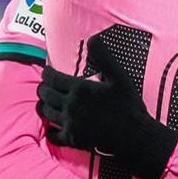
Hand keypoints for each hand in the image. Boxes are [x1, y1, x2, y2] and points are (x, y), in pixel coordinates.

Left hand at [37, 36, 177, 178]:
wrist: (135, 137)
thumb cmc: (129, 106)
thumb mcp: (120, 77)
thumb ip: (104, 57)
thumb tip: (93, 38)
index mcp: (79, 88)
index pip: (51, 77)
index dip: (46, 72)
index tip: (47, 71)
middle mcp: (70, 106)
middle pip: (44, 94)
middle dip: (43, 88)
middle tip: (45, 86)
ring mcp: (70, 124)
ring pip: (45, 113)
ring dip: (43, 105)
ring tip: (45, 102)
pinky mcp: (72, 140)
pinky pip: (53, 135)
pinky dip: (50, 131)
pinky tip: (53, 128)